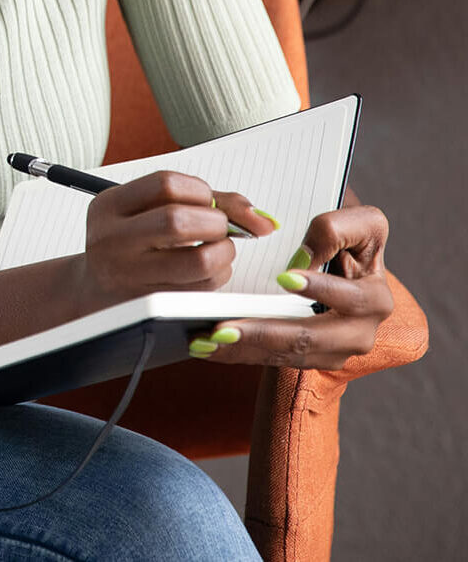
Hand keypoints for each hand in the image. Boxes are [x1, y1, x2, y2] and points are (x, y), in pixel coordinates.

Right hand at [81, 171, 277, 308]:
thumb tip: (262, 219)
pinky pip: (199, 291)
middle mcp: (112, 240)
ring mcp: (128, 277)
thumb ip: (203, 201)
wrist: (95, 291)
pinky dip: (219, 277)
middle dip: (216, 223)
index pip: (165, 184)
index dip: (201, 191)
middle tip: (220, 227)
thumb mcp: (145, 210)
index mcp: (109, 206)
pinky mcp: (149, 306)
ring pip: (196, 262)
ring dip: (223, 253)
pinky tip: (209, 271)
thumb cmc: (130, 243)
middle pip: (178, 221)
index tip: (209, 202)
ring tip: (219, 249)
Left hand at [188, 202, 392, 368]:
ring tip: (208, 340)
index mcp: (375, 297)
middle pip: (309, 337)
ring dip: (244, 349)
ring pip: (286, 353)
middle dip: (264, 333)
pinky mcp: (311, 359)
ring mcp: (335, 351)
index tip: (283, 277)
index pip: (348, 296)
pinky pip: (274, 360)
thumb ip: (336, 230)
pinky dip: (241, 354)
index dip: (319, 287)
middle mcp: (360, 332)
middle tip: (224, 329)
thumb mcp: (359, 224)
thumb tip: (303, 258)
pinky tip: (210, 348)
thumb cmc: (351, 239)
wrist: (348, 265)